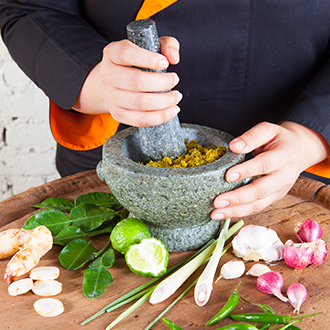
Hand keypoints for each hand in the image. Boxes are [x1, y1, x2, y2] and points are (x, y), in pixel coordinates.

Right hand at [73, 37, 181, 126]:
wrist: (112, 82)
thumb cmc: (135, 63)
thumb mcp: (149, 45)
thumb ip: (166, 44)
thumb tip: (173, 57)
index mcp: (112, 53)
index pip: (126, 54)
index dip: (148, 59)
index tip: (165, 63)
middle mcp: (108, 75)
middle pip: (136, 81)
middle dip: (163, 82)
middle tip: (175, 80)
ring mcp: (111, 97)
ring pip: (140, 103)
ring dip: (164, 101)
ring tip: (176, 96)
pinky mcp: (118, 114)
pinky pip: (141, 120)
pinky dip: (160, 117)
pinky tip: (172, 110)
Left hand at [211, 121, 329, 218]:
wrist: (298, 150)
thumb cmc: (279, 139)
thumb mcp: (268, 130)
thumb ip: (251, 136)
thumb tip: (233, 146)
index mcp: (284, 156)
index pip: (264, 164)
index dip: (246, 171)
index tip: (227, 175)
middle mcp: (285, 176)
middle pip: (261, 190)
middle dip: (238, 198)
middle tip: (217, 201)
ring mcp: (280, 190)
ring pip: (258, 205)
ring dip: (235, 211)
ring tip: (215, 213)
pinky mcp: (274, 198)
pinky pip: (257, 208)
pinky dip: (239, 212)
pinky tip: (223, 213)